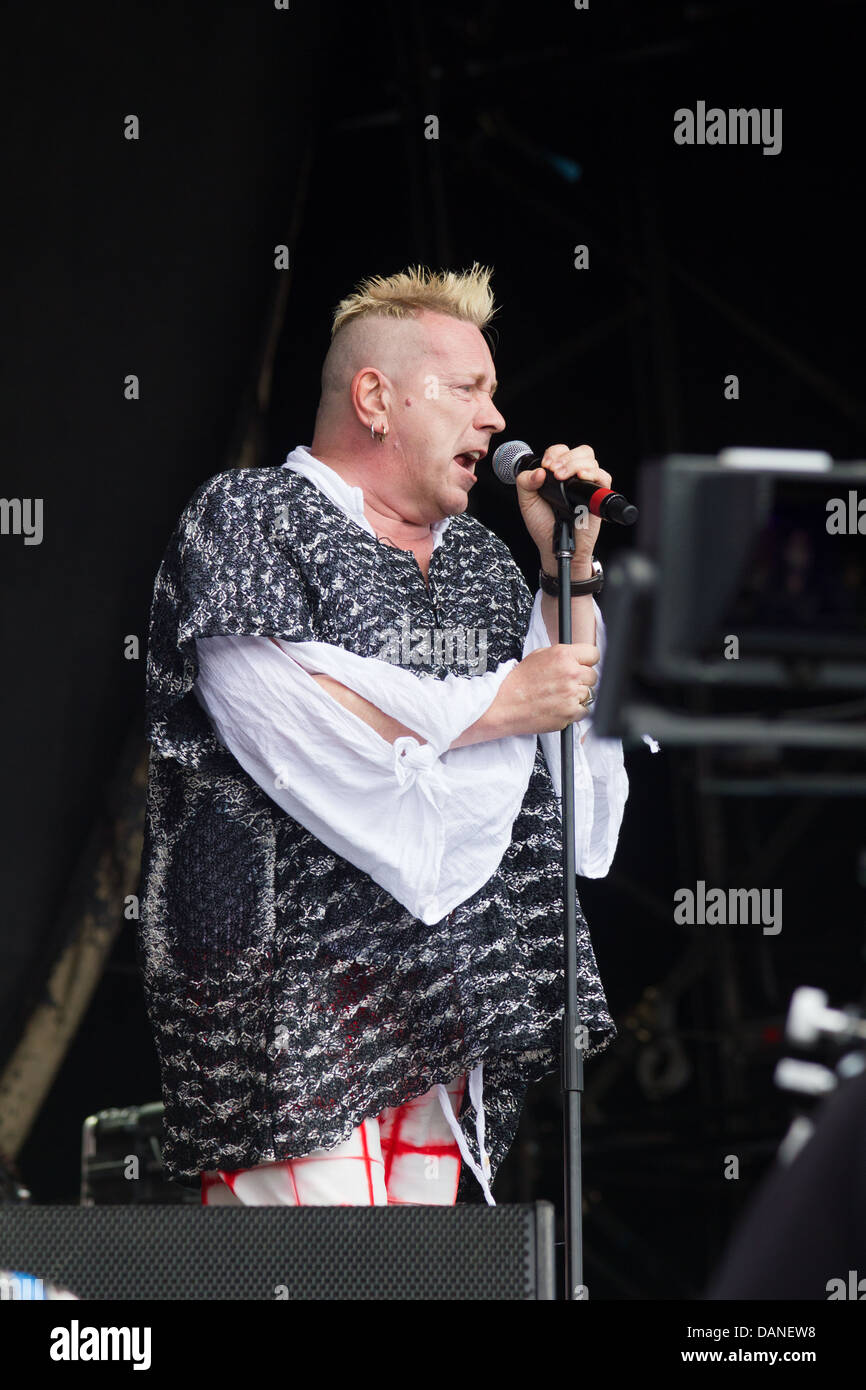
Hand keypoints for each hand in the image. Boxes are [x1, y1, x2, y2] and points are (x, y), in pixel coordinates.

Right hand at [451, 645, 599, 747]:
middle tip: (566, 684)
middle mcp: (570, 674)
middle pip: (593, 676)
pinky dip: (575, 711)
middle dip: (582, 680)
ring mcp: (572, 694)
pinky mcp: (570, 712)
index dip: (587, 661)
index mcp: (563, 655)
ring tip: (560, 696)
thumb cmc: (518, 682)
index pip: (593, 654)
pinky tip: (560, 707)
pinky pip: (585, 711)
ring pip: (590, 694)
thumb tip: (578, 657)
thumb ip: (562, 654)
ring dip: (578, 696)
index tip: (583, 665)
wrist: (505, 705)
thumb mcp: (538, 656)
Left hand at [515, 443, 612, 574]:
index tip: (545, 466)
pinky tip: (580, 477)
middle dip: (565, 458)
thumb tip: (539, 471)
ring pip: (591, 460)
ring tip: (561, 477)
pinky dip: (592, 473)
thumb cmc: (543, 526)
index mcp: (560, 475)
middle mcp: (575, 478)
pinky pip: (603, 477)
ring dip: (574, 464)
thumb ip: (525, 482)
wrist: (554, 546)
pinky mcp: (598, 497)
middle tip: (554, 472)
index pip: (562, 451)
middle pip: (581, 451)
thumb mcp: (527, 501)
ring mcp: (588, 486)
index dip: (554, 453)